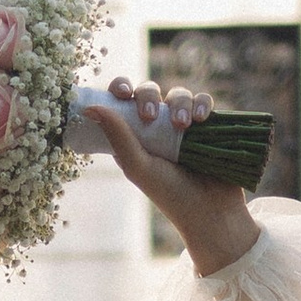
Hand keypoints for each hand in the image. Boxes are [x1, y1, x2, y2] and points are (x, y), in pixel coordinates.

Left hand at [97, 76, 259, 277]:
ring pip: (178, 94)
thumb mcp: (138, 166)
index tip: (122, 93)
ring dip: (180, 103)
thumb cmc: (170, 194)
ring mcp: (183, 125)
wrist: (211, 211)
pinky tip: (202, 119)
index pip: (123, 102)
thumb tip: (89, 107)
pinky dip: (202, 104)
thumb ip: (117, 136)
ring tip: (183, 125)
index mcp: (134, 137)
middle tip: (150, 116)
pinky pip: (204, 101)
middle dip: (150, 96)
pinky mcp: (208, 125)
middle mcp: (157, 128)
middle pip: (150, 92)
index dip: (121, 89)